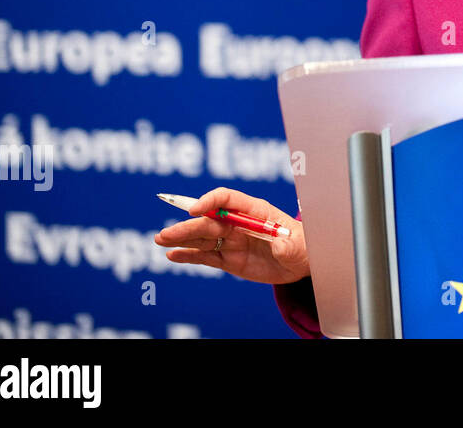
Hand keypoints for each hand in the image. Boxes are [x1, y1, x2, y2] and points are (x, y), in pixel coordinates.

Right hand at [154, 187, 309, 285]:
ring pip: (201, 237)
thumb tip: (279, 244)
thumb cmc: (302, 245)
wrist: (300, 263)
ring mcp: (231, 240)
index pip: (227, 198)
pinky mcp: (227, 258)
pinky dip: (188, 255)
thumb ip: (287, 244)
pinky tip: (171, 255)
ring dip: (181, 237)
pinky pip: (204, 255)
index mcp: (255, 210)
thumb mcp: (299, 245)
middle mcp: (238, 223)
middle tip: (165, 233)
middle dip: (187, 225)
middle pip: (208, 220)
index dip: (210, 200)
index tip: (195, 209)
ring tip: (160, 240)